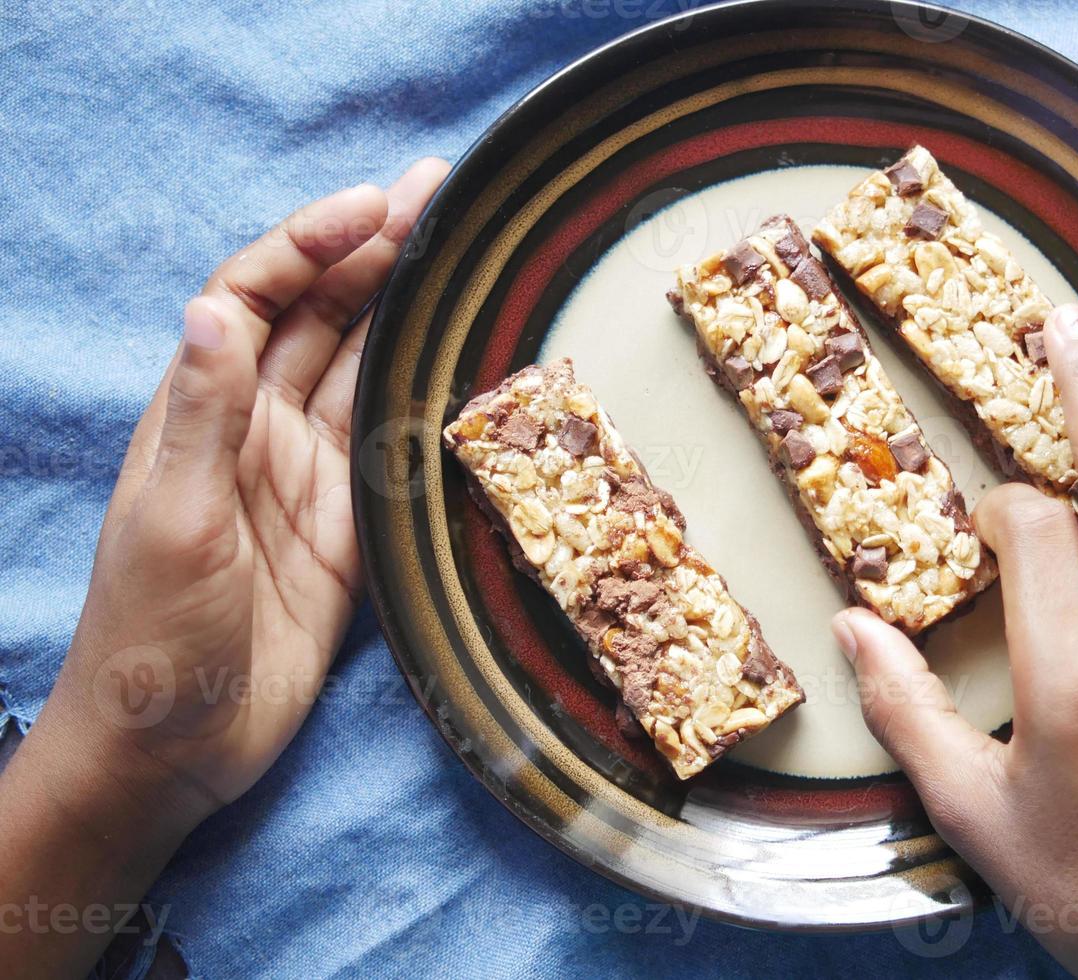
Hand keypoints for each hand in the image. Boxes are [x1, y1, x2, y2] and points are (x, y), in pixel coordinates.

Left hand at [0, 157, 447, 976]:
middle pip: (322, 318)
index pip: (257, 297)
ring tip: (464, 254)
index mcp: (201, 413)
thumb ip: (201, 417)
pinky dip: (430, 400)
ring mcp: (310, 477)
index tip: (375, 205)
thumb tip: (216, 307)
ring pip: (365, 370)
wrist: (173, 745)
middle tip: (443, 198)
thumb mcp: (168, 521)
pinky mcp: (353, 527)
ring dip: (407, 311)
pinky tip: (466, 363)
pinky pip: (396, 447)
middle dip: (374, 252)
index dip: (311, 243)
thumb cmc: (149, 637)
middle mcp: (258, 430)